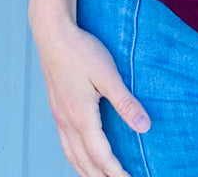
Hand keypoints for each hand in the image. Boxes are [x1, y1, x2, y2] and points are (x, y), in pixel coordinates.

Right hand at [32, 17, 150, 176]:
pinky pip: (66, 144)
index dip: (116, 173)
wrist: (53, 35)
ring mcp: (59, 117)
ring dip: (87, 171)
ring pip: (72, 156)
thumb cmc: (81, 51)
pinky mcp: (57, 109)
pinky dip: (76, 157)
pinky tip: (81, 155)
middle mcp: (67, 123)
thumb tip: (144, 127)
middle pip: (84, 163)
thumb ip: (125, 103)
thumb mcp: (108, 75)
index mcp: (81, 118)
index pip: (101, 156)